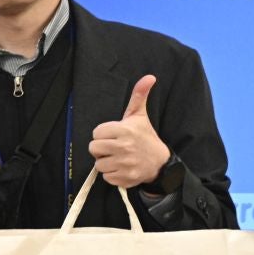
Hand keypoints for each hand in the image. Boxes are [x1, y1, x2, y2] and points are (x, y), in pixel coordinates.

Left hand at [89, 74, 171, 189]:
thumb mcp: (140, 116)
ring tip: (118, 157)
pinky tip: (122, 167)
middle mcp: (124, 147)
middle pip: (94, 148)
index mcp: (124, 130)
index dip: (102, 134)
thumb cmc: (145, 137)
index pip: (96, 133)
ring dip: (106, 162)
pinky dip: (112, 174)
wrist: (159, 161)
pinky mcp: (125, 177)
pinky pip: (106, 177)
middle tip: (113, 147)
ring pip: (98, 164)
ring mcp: (125, 163)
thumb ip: (139, 96)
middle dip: (101, 148)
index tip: (113, 135)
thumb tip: (149, 77)